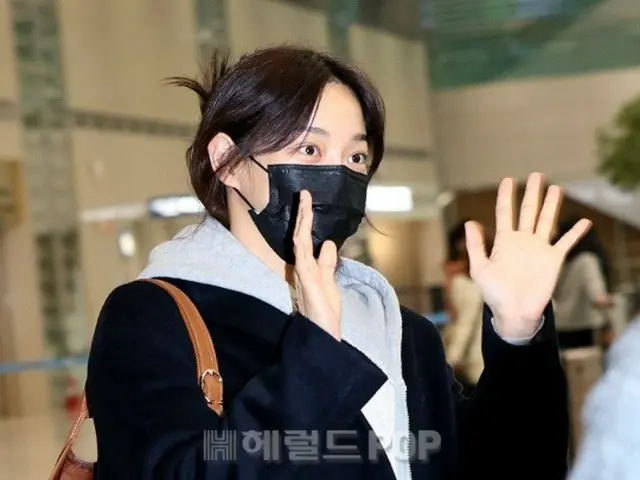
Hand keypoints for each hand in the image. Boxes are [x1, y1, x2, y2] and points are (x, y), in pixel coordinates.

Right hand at [293, 190, 341, 339]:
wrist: (324, 336)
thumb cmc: (326, 313)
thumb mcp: (331, 283)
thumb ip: (328, 264)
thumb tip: (330, 243)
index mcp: (308, 267)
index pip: (306, 239)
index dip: (306, 220)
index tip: (308, 201)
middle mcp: (302, 268)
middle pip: (301, 236)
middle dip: (303, 214)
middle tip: (304, 193)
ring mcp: (302, 274)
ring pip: (300, 242)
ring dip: (302, 222)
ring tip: (305, 202)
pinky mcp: (306, 282)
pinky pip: (303, 258)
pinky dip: (303, 243)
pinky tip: (304, 230)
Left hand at [465, 173, 591, 338]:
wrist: (514, 312)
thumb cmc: (494, 293)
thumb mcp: (480, 268)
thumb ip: (476, 245)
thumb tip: (469, 222)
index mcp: (504, 241)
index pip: (505, 213)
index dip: (506, 196)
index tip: (508, 180)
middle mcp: (522, 241)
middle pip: (529, 211)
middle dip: (533, 193)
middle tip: (537, 174)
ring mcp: (538, 249)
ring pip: (547, 221)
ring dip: (552, 205)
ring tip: (556, 188)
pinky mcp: (553, 260)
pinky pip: (566, 243)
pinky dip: (575, 233)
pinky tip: (584, 221)